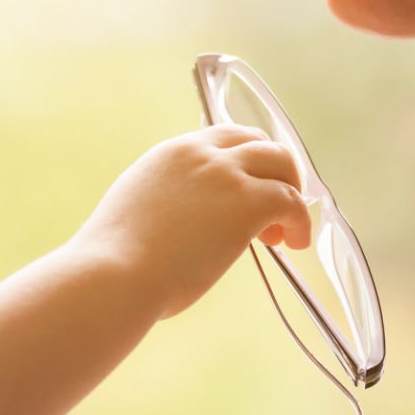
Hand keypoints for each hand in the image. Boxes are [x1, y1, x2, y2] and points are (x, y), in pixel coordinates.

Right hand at [71, 125, 310, 317]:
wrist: (114, 276)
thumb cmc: (116, 262)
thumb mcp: (141, 210)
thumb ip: (170, 202)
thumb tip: (189, 223)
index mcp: (171, 153)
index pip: (225, 138)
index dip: (246, 165)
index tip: (248, 194)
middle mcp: (201, 153)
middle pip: (260, 143)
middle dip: (275, 173)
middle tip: (274, 213)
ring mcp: (227, 174)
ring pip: (282, 163)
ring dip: (291, 194)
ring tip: (286, 232)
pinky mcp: (249, 202)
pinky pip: (292, 201)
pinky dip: (300, 221)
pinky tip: (294, 244)